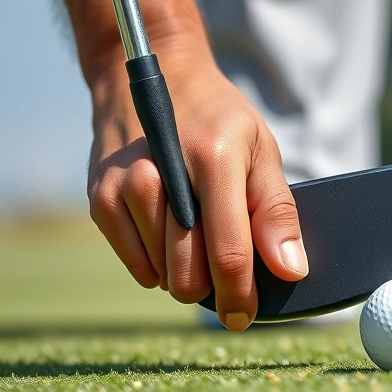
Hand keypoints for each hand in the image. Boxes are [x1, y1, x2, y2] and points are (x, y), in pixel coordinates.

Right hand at [86, 46, 308, 330]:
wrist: (156, 76)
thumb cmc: (219, 119)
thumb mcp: (261, 150)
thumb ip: (276, 212)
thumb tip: (290, 270)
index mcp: (215, 158)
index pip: (228, 251)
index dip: (240, 295)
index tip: (246, 315)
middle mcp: (164, 172)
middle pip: (189, 273)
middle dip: (214, 288)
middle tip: (227, 270)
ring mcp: (126, 186)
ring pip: (162, 275)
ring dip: (185, 272)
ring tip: (198, 233)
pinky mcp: (101, 199)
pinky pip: (136, 266)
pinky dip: (157, 264)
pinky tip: (170, 233)